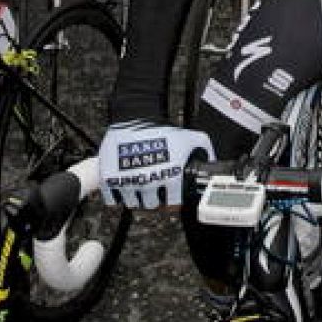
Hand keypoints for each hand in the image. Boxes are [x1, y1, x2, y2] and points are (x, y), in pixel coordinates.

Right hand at [98, 121, 212, 208]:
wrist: (135, 115)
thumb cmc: (160, 127)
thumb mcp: (189, 137)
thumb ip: (204, 149)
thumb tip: (212, 160)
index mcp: (170, 177)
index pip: (173, 205)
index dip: (172, 201)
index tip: (169, 196)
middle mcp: (149, 183)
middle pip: (152, 206)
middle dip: (154, 198)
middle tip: (153, 189)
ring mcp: (128, 182)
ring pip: (133, 204)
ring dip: (136, 197)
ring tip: (139, 186)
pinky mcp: (109, 179)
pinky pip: (112, 200)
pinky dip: (116, 195)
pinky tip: (123, 185)